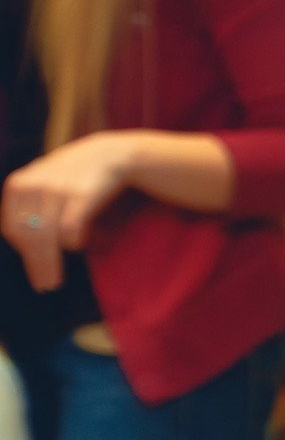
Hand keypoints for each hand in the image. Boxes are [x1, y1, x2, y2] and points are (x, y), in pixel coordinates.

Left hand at [1, 132, 139, 288]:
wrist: (117, 153)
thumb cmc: (83, 174)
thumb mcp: (48, 182)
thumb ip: (32, 205)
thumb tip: (24, 243)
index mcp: (19, 184)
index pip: (12, 229)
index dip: (23, 254)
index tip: (35, 271)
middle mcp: (33, 185)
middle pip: (27, 236)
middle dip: (35, 264)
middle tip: (44, 286)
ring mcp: (57, 190)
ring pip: (45, 238)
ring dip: (49, 264)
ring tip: (54, 281)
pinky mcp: (80, 195)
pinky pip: (70, 232)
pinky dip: (76, 244)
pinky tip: (90, 246)